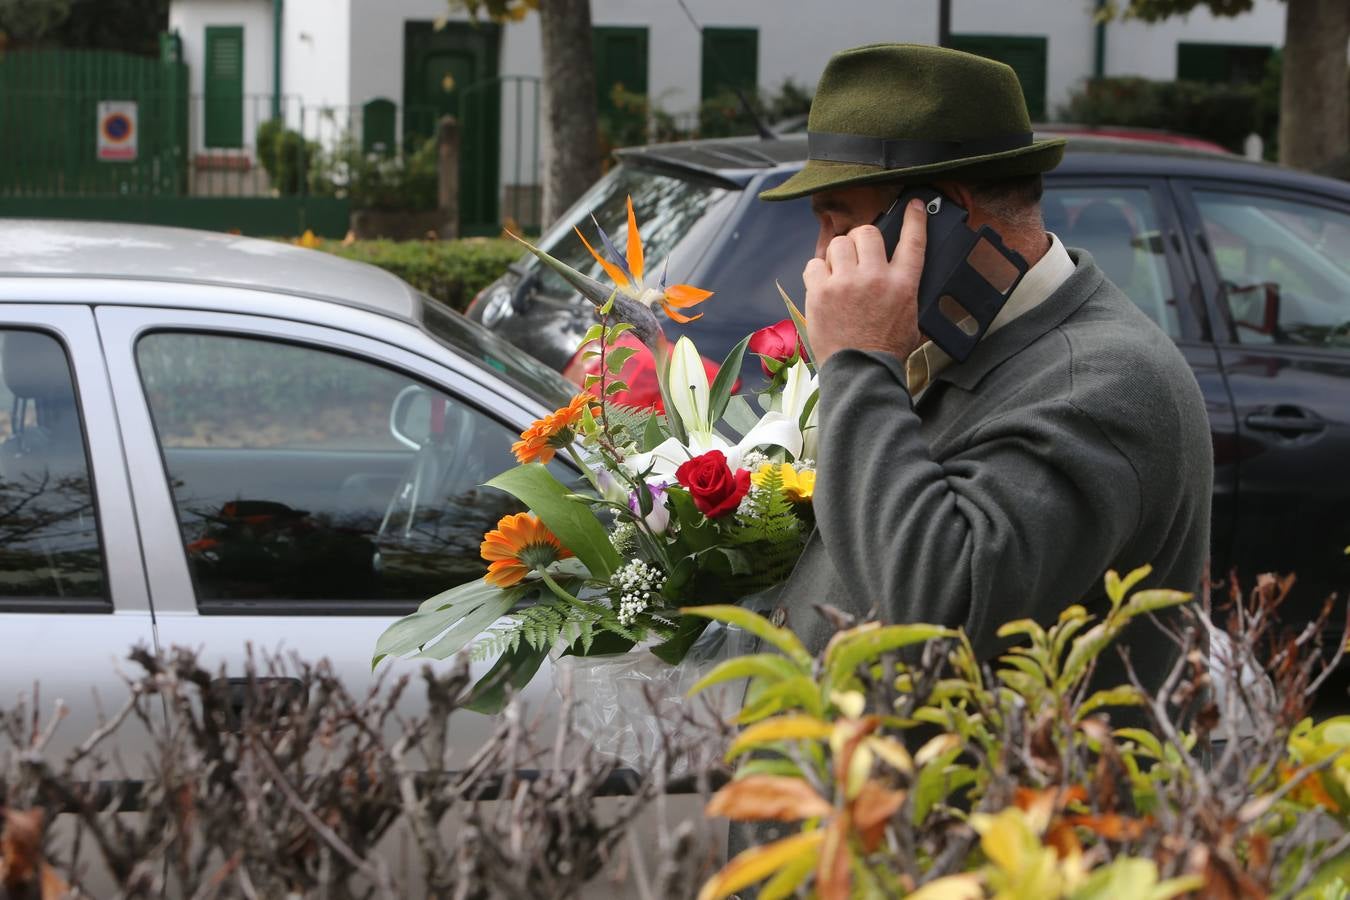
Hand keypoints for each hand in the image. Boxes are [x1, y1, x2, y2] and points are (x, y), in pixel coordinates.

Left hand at [802, 198, 927, 367]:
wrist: (860, 372)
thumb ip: (905, 293)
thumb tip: (901, 279)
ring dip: (839, 253)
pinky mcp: (821, 292)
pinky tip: (824, 284)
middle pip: (867, 233)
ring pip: (839, 243)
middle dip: (862, 240)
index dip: (915, 219)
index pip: (913, 241)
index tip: (914, 205)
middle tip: (859, 255)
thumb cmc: (885, 350)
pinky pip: (815, 263)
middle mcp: (875, 277)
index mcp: (903, 284)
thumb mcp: (910, 319)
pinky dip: (818, 271)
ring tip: (840, 272)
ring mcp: (846, 283)